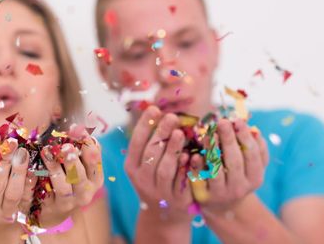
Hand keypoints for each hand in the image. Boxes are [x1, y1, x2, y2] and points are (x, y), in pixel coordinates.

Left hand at [39, 131, 103, 226]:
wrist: (54, 210)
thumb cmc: (69, 179)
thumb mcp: (79, 164)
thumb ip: (81, 148)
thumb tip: (77, 127)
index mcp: (95, 178)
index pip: (95, 159)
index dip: (86, 143)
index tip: (75, 128)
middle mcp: (85, 192)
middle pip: (80, 175)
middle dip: (72, 160)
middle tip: (64, 146)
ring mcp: (69, 202)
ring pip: (63, 186)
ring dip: (54, 168)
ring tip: (46, 152)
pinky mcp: (52, 208)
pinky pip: (44, 195)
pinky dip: (39, 181)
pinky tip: (32, 168)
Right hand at [125, 106, 197, 222]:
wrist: (165, 214)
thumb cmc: (157, 177)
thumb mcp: (147, 162)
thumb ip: (152, 141)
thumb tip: (159, 110)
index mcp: (132, 167)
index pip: (136, 143)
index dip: (144, 125)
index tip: (154, 109)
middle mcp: (142, 180)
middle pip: (151, 154)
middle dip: (161, 133)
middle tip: (172, 117)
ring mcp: (159, 192)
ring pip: (164, 169)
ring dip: (172, 150)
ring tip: (180, 133)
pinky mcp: (177, 201)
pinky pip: (182, 183)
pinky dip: (186, 169)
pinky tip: (191, 156)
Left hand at [201, 118, 268, 212]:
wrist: (221, 204)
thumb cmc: (237, 175)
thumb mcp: (250, 165)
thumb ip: (255, 148)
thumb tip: (253, 128)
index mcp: (255, 177)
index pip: (253, 155)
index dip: (245, 137)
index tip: (237, 120)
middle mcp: (240, 187)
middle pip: (235, 161)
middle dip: (228, 139)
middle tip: (222, 122)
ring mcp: (222, 193)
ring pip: (216, 169)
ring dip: (212, 149)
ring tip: (208, 132)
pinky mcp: (205, 196)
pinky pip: (200, 178)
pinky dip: (198, 166)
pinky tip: (195, 154)